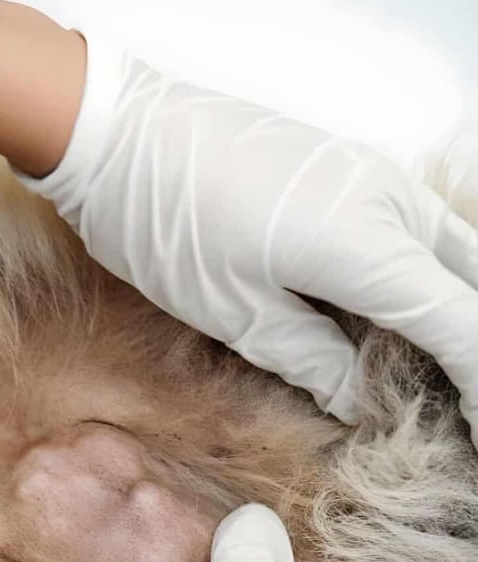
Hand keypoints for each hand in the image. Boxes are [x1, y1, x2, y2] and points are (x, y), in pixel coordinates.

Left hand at [17, 35, 477, 446]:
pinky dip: (422, 277)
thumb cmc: (167, 223)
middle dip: (469, 347)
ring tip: (424, 373)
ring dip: (450, 311)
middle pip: (471, 283)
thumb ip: (313, 359)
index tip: (475, 430)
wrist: (119, 131)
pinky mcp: (350, 169)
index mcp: (367, 244)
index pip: (461, 325)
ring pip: (453, 252)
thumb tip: (360, 396)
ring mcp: (373, 176)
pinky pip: (416, 229)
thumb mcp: (237, 314)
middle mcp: (390, 201)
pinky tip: (393, 318)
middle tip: (453, 406)